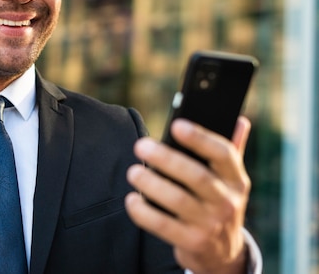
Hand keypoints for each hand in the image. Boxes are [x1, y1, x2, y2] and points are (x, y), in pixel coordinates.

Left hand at [125, 117, 251, 273]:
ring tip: (133, 172)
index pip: (224, 154)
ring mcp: (211, 224)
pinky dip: (144, 212)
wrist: (223, 253)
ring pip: (178, 201)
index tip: (176, 125)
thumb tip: (240, 119)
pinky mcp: (193, 242)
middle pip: (196, 176)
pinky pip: (163, 226)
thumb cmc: (218, 203)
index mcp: (236, 179)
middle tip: (140, 146)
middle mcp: (227, 201)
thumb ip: (232, 149)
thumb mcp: (230, 180)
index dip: (200, 138)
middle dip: (166, 159)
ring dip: (151, 184)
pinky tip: (132, 200)